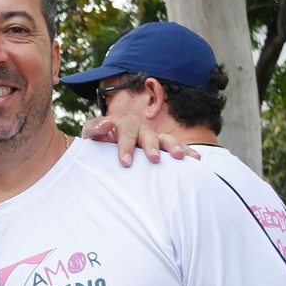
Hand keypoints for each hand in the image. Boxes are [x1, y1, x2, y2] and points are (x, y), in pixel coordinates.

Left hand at [80, 114, 200, 166]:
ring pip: (165, 139)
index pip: (126, 132)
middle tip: (153, 159)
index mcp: (123, 125)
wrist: (105, 150)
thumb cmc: (98, 144)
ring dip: (173, 146)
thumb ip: (94, 129)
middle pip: (148, 134)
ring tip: (179, 156)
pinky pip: (176, 148)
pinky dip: (186, 151)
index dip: (126, 145)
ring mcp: (153, 138)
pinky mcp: (162, 148)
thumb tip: (107, 123)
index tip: (126, 162)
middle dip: (151, 146)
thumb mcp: (91, 136)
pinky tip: (195, 159)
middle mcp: (140, 129)